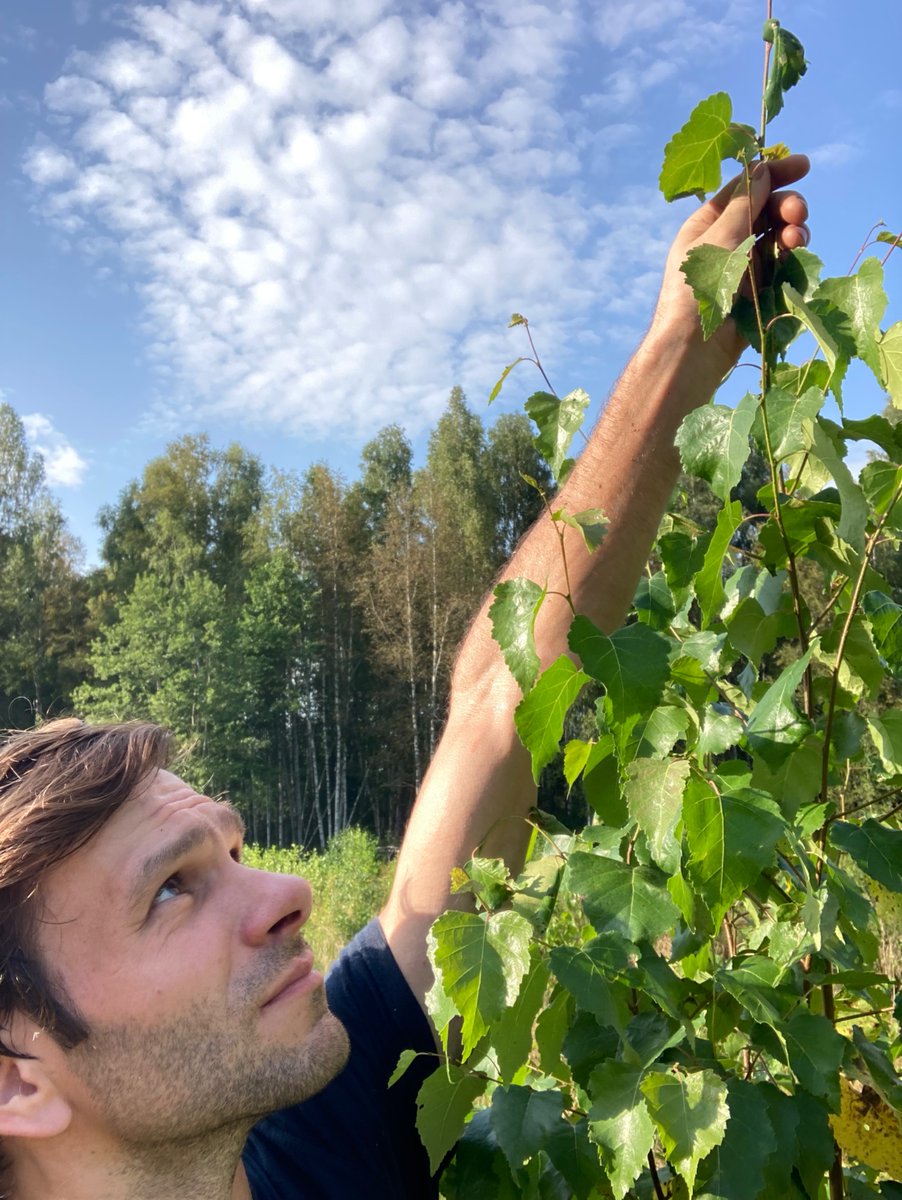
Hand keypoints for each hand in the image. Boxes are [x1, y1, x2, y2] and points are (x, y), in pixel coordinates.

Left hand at [651, 154, 810, 384]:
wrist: (694, 347)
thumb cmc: (698, 288)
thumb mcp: (719, 237)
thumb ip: (745, 203)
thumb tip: (762, 169)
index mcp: (707, 225)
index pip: (744, 189)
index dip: (773, 174)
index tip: (804, 165)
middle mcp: (726, 243)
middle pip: (766, 212)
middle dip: (786, 207)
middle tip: (798, 214)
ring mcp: (743, 267)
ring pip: (778, 238)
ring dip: (791, 232)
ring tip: (795, 239)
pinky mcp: (759, 290)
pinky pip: (782, 265)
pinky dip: (791, 257)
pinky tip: (795, 256)